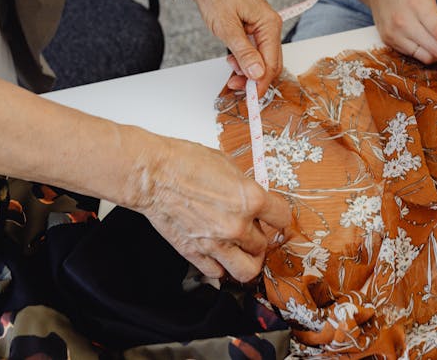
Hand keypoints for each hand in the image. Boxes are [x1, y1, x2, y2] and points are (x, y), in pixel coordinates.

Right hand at [126, 133, 291, 282]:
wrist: (153, 175)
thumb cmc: (185, 162)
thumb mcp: (228, 165)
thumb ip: (246, 188)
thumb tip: (255, 199)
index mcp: (251, 199)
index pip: (283, 218)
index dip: (280, 217)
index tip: (276, 219)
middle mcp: (237, 226)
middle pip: (264, 245)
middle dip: (260, 237)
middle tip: (253, 230)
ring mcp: (216, 244)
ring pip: (247, 271)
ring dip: (247, 261)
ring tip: (243, 251)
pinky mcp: (195, 254)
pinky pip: (217, 273)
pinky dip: (220, 266)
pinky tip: (218, 254)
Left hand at [183, 0, 282, 96]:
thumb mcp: (226, 27)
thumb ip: (243, 52)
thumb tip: (257, 74)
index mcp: (269, 24)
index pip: (272, 63)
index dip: (260, 83)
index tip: (248, 97)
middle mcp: (270, 26)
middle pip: (270, 63)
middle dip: (253, 79)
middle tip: (234, 86)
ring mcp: (261, 27)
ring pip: (261, 59)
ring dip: (247, 70)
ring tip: (229, 70)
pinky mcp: (252, 28)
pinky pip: (254, 50)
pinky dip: (243, 60)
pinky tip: (232, 59)